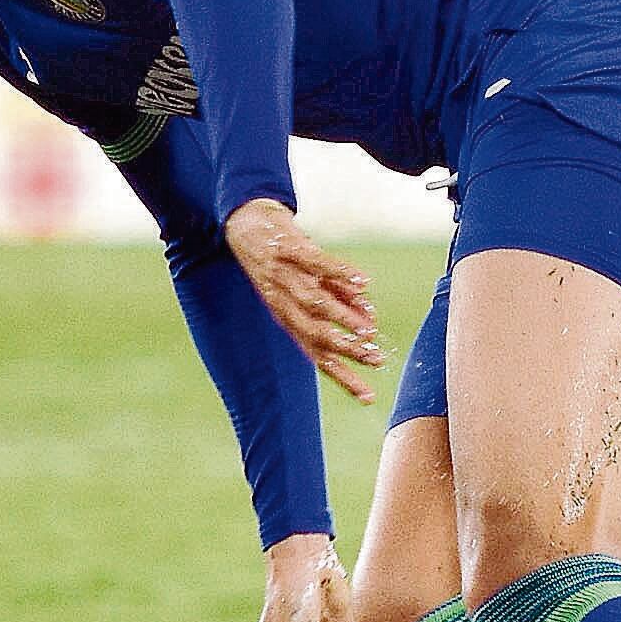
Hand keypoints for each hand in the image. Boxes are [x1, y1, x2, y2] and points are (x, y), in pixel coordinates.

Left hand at [224, 199, 382, 400]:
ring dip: (343, 318)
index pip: (318, 355)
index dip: (343, 377)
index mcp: (288, 318)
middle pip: (316, 334)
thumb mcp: (307, 286)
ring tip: (368, 331)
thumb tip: (369, 317)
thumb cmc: (281, 260)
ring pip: (316, 302)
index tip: (369, 397)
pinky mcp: (288, 248)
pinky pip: (316, 263)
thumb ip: (338, 301)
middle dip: (347, 350)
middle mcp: (283, 302)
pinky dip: (340, 272)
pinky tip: (363, 281)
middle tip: (375, 360)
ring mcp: (285, 275)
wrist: (244, 224)